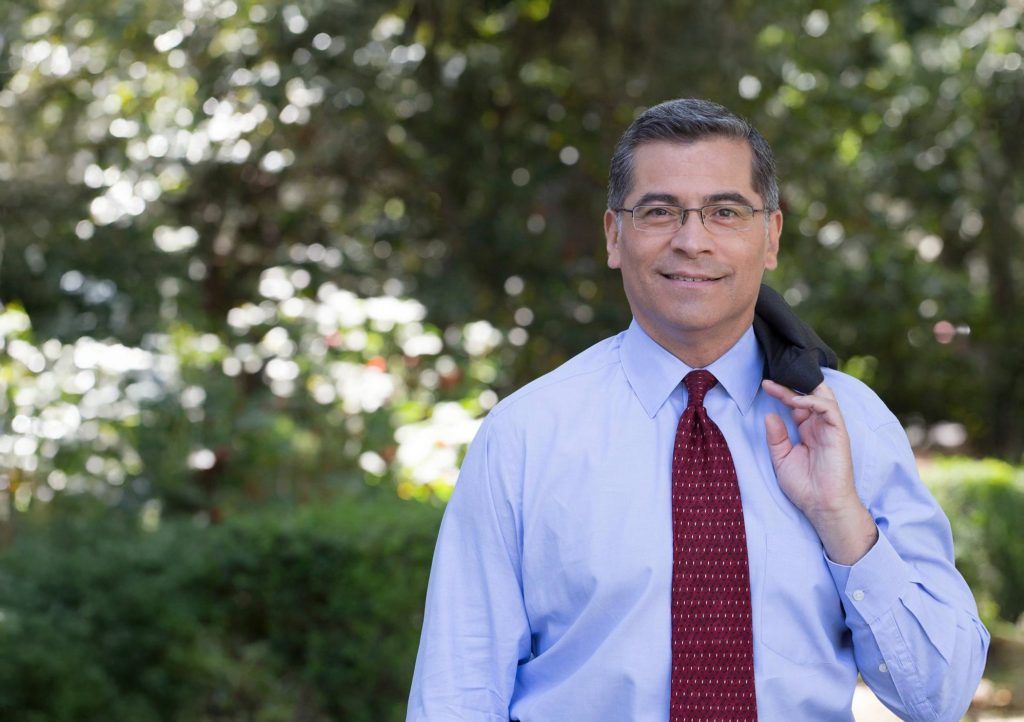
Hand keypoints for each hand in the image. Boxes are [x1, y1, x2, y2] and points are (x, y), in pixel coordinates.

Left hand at [761, 379, 877, 564]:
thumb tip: (769, 414)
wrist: (821, 506)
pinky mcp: (839, 433)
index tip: (764, 386)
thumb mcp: (781, 459)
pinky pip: (829, 409)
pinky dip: (813, 402)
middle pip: (809, 395)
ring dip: (800, 390)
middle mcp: (819, 426)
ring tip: (779, 389)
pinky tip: (796, 402)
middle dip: (790, 385)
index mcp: (806, 430)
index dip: (780, 393)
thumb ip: (776, 437)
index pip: (795, 403)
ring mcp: (830, 428)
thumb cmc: (804, 486)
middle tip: (769, 381)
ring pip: (822, 396)